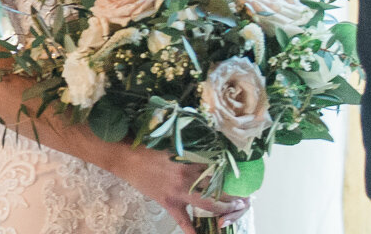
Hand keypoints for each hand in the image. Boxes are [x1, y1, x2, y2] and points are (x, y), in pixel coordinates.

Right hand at [103, 144, 249, 233]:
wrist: (126, 158)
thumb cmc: (147, 148)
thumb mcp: (171, 145)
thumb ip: (188, 151)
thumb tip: (205, 152)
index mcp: (188, 160)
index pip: (216, 167)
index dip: (229, 173)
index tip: (240, 177)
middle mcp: (187, 177)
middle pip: (217, 188)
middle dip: (232, 195)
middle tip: (244, 199)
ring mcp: (179, 192)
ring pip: (207, 204)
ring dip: (223, 209)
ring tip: (234, 211)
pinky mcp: (169, 203)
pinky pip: (184, 221)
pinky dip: (193, 231)